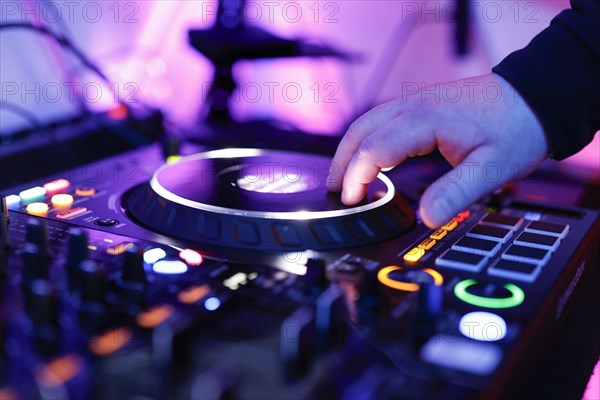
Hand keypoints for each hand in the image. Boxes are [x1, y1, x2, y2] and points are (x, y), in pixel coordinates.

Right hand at [327, 73, 548, 227]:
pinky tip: (369, 159)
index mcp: (424, 120)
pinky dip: (365, 142)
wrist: (535, 98)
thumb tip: (425, 218)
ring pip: (366, 123)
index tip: (351, 201)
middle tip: (335, 194)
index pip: (373, 149)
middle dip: (342, 163)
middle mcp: (413, 106)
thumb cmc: (517, 128)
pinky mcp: (421, 106)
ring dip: (350, 150)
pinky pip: (380, 121)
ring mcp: (415, 103)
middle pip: (360, 132)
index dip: (356, 177)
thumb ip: (455, 194)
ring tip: (342, 179)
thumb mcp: (492, 168)